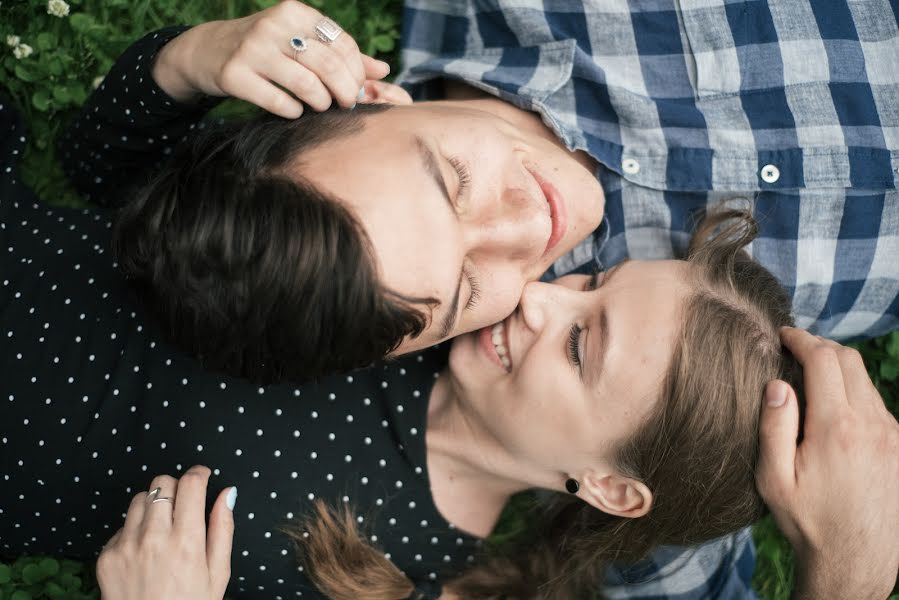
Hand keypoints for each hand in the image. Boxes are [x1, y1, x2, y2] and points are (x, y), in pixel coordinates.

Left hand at [97, 465, 235, 599]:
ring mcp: (126, 546)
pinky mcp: (107, 556)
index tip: (202, 476)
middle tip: (185, 503)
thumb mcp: (218, 573)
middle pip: (162, 483)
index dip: (199, 473)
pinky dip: (136, 529)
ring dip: (155, 504)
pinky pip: (122, 526)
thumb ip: (223, 528)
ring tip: (164, 526)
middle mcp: (154, 538)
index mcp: (187, 542)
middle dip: (177, 487)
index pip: (190, 484)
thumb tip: (228, 493)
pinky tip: (146, 549)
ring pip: (140, 499)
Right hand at [152, 0, 390, 116]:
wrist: (208, 51)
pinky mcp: (234, 75)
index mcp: (295, 13)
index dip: (357, 71)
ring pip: (306, 84)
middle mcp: (274, 26)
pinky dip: (293, 111)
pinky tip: (293, 110)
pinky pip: (279, 101)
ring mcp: (252, 50)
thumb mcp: (301, 42)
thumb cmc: (266, 49)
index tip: (357, 88)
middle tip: (345, 104)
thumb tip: (383, 70)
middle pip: (328, 64)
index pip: (341, 43)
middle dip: (345, 90)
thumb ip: (341, 55)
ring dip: (321, 102)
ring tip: (320, 105)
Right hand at [756, 327, 898, 599]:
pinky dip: (854, 395)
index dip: (801, 339)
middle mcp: (872, 425)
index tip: (783, 335)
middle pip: (849, 360)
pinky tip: (833, 411)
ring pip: (865, 382)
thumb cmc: (807, 520)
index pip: (823, 360)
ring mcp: (892, 435)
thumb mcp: (773, 479)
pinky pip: (877, 405)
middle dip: (820, 347)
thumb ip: (774, 427)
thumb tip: (777, 384)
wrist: (855, 559)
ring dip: (839, 371)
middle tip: (795, 349)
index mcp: (836, 428)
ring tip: (811, 378)